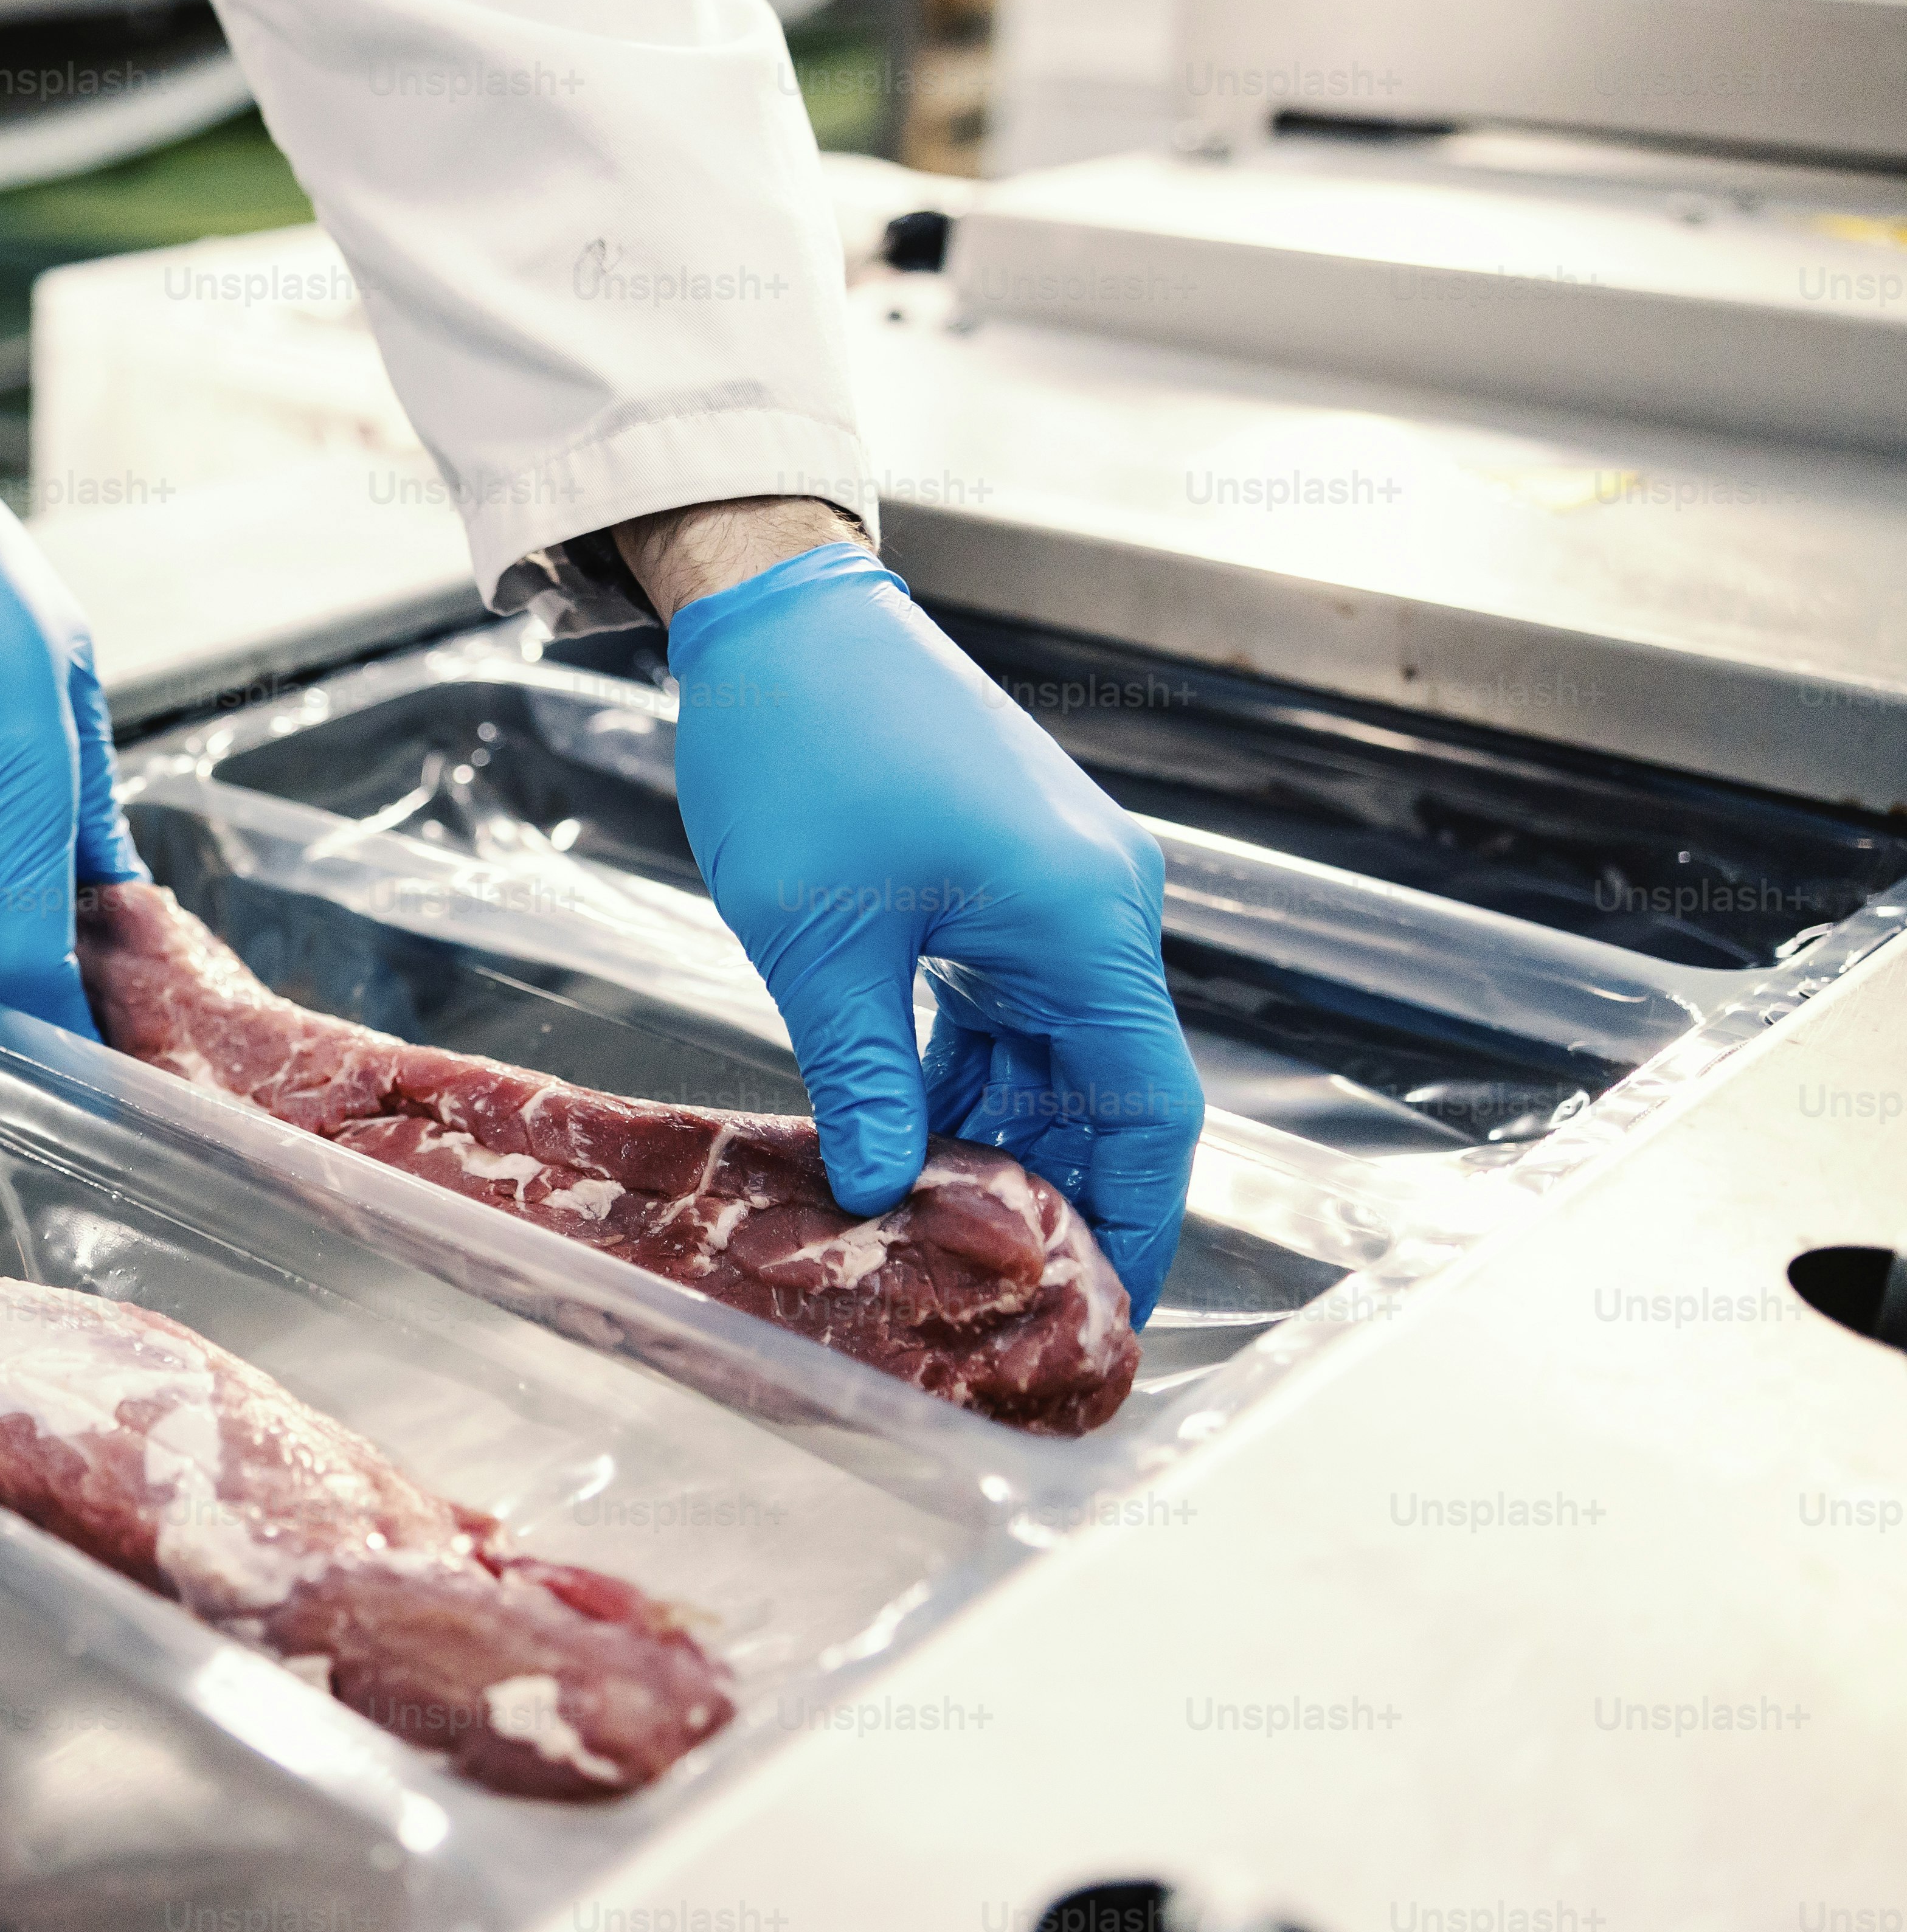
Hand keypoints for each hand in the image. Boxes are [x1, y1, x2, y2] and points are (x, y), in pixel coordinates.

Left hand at [649, 531, 1201, 1318]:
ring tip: (930, 1228)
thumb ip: (864, 1078)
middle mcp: (1100, 909)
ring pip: (1052, 1056)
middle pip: (1107, 1093)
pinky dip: (965, 1075)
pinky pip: (1011, 1007)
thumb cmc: (805, 752)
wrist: (782, 618)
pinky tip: (903, 1132)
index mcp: (1088, 925)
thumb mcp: (821, 944)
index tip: (1103, 1313)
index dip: (1135, 1223)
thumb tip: (879, 1190)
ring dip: (996, 1136)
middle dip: (1054, 1194)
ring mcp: (1058, 890)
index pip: (1149, 1114)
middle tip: (991, 1293)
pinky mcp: (1007, 879)